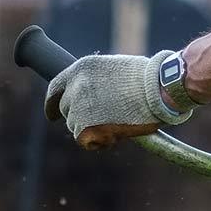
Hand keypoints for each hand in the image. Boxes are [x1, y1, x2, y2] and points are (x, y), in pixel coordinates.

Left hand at [43, 51, 190, 148]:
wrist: (159, 90)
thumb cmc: (147, 79)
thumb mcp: (115, 69)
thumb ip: (97, 80)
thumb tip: (93, 96)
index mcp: (81, 68)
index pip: (55, 88)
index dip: (51, 103)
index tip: (51, 115)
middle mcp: (75, 86)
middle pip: (66, 110)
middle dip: (79, 118)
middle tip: (99, 123)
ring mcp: (79, 107)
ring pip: (76, 126)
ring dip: (92, 130)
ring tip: (118, 123)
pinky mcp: (86, 127)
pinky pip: (85, 141)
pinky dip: (99, 142)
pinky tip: (116, 135)